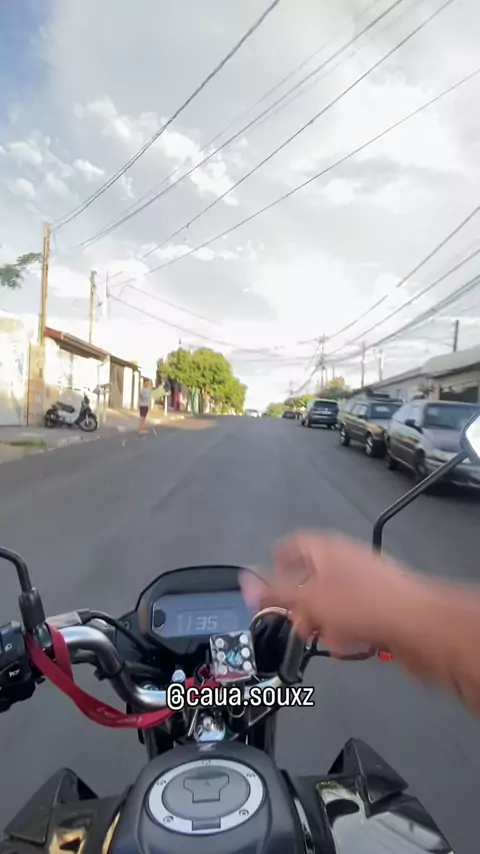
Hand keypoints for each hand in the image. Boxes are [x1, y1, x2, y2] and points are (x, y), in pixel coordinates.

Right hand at [241, 531, 415, 652]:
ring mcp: (366, 582)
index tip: (266, 573)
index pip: (293, 544)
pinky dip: (344, 628)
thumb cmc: (364, 604)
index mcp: (327, 549)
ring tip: (317, 634)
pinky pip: (354, 615)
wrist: (416, 625)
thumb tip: (244, 582)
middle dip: (298, 600)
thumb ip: (274, 592)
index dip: (277, 558)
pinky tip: (344, 643)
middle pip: (313, 575)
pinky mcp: (382, 605)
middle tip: (290, 617)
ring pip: (333, 599)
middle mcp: (347, 560)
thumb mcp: (307, 599)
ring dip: (321, 619)